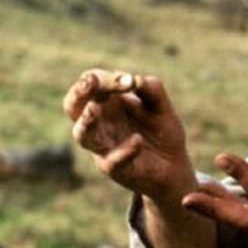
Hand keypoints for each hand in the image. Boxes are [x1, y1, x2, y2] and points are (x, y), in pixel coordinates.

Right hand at [62, 68, 193, 202]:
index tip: (129, 82)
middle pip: (73, 105)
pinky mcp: (116, 169)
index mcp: (108, 103)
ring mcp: (104, 146)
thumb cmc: (161, 131)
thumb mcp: (160, 105)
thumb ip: (151, 88)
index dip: (106, 78)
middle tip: (90, 82)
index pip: (93, 83)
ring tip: (94, 110)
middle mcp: (100, 123)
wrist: (174, 165)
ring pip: (82, 135)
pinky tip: (137, 140)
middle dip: (78, 93)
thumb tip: (134, 79)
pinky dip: (124, 150)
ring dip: (86, 122)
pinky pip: (112, 161)